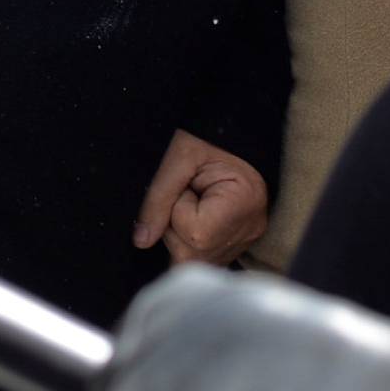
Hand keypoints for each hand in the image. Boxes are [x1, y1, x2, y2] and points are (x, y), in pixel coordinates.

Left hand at [133, 128, 267, 263]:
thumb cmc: (207, 137)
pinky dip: (190, 239)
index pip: (194, 233)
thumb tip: (142, 241)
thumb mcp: (179, 156)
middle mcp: (248, 231)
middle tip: (189, 192)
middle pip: (192, 254)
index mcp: (242, 204)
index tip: (190, 183)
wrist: (231, 130)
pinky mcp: (235, 245)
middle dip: (176, 224)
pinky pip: (202, 256)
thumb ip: (158, 198)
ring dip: (181, 233)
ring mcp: (243, 242)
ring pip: (193, 260)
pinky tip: (198, 214)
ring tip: (195, 200)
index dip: (179, 207)